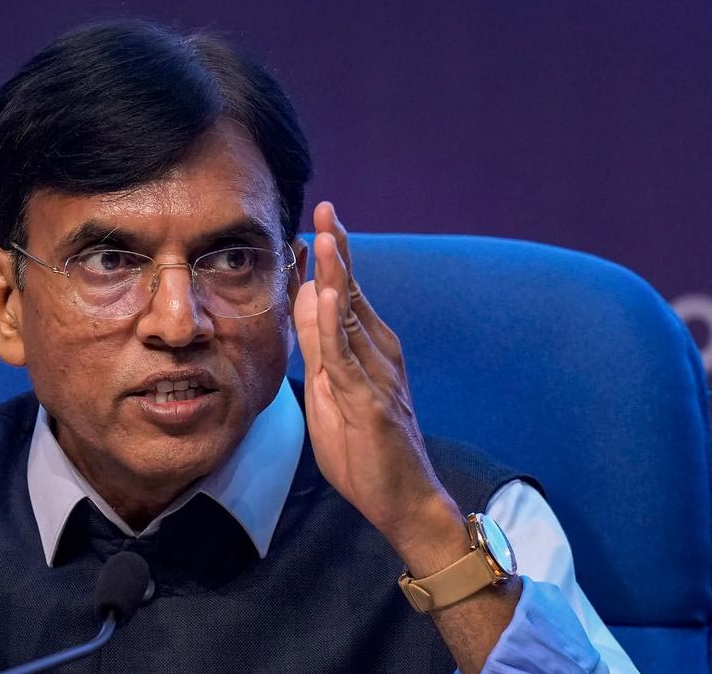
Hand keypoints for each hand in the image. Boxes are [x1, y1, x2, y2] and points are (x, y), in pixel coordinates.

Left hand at [294, 203, 462, 559]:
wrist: (404, 502)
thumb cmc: (367, 452)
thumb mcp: (330, 393)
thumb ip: (319, 348)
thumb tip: (307, 302)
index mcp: (368, 351)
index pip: (343, 297)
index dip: (330, 260)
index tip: (316, 222)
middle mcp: (379, 355)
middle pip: (352, 294)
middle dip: (337, 251)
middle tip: (325, 208)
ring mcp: (379, 376)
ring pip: (352, 316)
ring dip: (337, 275)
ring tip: (324, 234)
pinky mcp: (373, 401)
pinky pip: (347, 357)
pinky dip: (335, 325)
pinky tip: (325, 295)